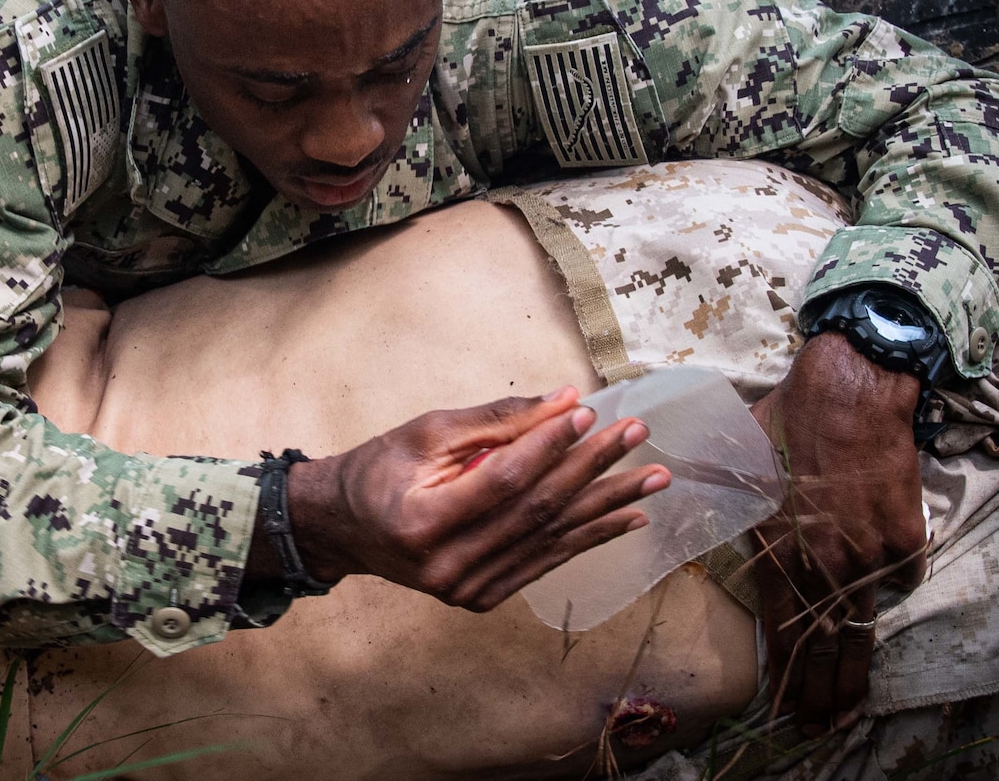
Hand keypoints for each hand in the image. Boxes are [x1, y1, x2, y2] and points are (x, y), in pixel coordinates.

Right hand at [279, 387, 669, 611]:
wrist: (344, 529)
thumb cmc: (380, 471)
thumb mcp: (427, 431)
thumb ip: (497, 419)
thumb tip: (564, 401)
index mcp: (422, 521)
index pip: (503, 479)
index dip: (550, 445)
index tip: (589, 412)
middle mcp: (446, 566)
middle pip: (536, 511)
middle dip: (592, 468)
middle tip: (636, 434)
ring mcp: (467, 590)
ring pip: (551, 539)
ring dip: (608, 505)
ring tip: (654, 477)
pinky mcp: (482, 598)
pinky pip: (546, 561)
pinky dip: (589, 537)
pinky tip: (627, 517)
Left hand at [751, 332, 928, 734]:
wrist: (850, 392)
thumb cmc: (783, 420)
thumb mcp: (733, 460)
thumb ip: (717, 494)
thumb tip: (675, 493)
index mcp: (777, 548)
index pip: (782, 629)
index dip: (785, 674)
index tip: (783, 708)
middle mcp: (824, 562)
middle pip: (826, 646)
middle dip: (822, 695)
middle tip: (818, 728)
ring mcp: (869, 554)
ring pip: (864, 628)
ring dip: (856, 670)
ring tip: (849, 705)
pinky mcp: (904, 538)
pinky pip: (898, 580)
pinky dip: (887, 590)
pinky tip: (877, 601)